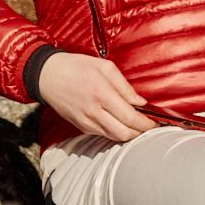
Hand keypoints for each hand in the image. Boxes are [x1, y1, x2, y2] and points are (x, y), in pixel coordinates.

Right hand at [37, 52, 156, 142]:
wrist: (47, 76)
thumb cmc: (76, 67)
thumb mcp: (104, 66)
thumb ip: (124, 86)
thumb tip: (140, 102)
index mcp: (101, 94)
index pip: (130, 117)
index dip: (146, 123)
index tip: (157, 122)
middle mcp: (93, 112)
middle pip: (124, 133)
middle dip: (141, 133)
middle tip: (151, 126)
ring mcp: (86, 122)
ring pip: (115, 137)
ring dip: (129, 134)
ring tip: (139, 125)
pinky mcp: (81, 127)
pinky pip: (104, 134)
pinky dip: (116, 131)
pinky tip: (122, 123)